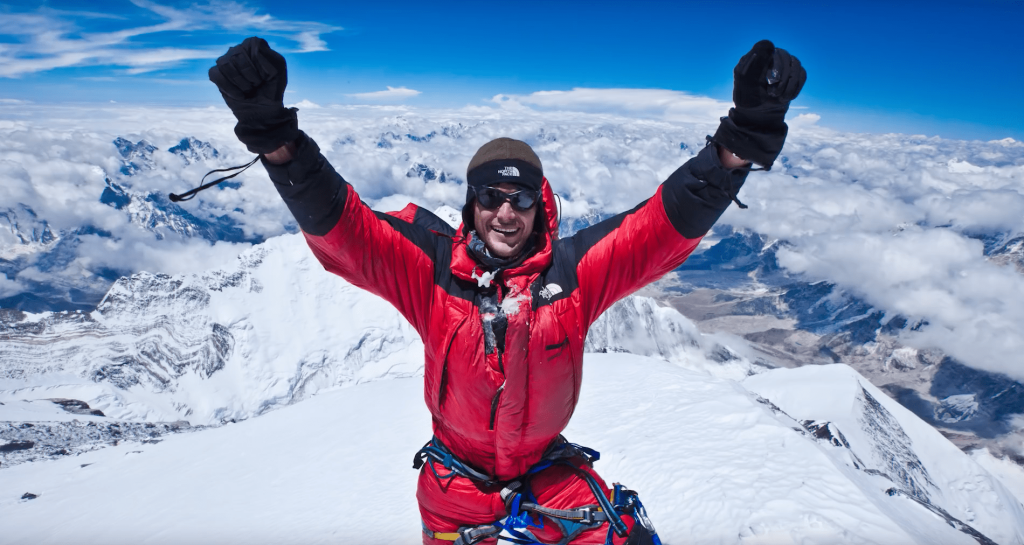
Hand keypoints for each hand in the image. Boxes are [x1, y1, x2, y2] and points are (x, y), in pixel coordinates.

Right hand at [209, 37, 299, 154]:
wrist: (263, 111)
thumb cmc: (272, 89)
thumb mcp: (279, 71)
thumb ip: (271, 56)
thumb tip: (255, 48)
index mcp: (254, 45)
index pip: (252, 44)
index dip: (260, 63)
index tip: (266, 76)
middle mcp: (238, 49)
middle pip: (237, 54)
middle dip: (250, 74)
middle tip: (257, 84)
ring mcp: (225, 61)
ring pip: (225, 64)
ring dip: (240, 82)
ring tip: (248, 89)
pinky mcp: (216, 74)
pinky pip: (216, 74)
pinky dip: (229, 88)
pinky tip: (239, 94)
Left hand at [714, 40, 806, 168]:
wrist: (758, 116)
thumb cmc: (748, 100)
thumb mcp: (746, 83)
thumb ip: (755, 63)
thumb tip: (770, 44)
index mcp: (754, 58)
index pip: (766, 46)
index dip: (771, 62)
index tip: (770, 80)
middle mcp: (769, 58)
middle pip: (784, 55)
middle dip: (781, 77)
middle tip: (773, 94)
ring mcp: (782, 66)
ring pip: (796, 64)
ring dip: (789, 84)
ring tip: (779, 98)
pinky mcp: (792, 75)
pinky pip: (802, 73)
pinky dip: (796, 87)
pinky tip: (787, 97)